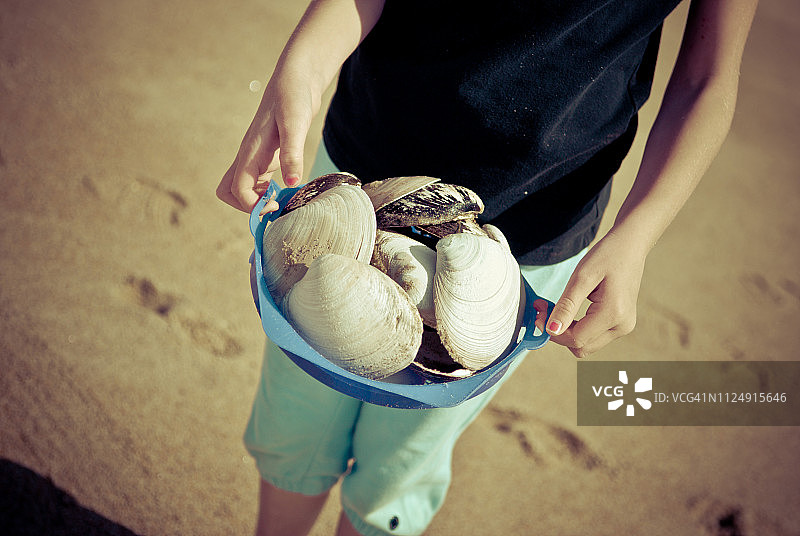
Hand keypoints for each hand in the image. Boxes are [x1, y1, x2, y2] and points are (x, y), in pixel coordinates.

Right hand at [216, 68, 318, 213]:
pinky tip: (291, 188)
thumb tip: (292, 183)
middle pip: (229, 192)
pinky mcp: (268, 156)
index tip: (277, 205)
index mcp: (251, 152)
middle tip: (275, 206)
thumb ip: (292, 153)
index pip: (237, 190)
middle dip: (248, 207)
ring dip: (259, 200)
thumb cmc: (293, 97)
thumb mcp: (296, 124)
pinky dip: (270, 191)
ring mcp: (257, 158)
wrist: (296, 79)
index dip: (253, 205)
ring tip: (286, 199)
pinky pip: (260, 181)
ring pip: (244, 188)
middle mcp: (250, 157)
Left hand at [534, 230, 647, 357]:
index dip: (552, 330)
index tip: (538, 312)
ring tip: (555, 307)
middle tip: (544, 308)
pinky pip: (593, 336)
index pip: (576, 338)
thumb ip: (566, 306)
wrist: (630, 245)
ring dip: (567, 331)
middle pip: (581, 346)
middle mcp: (622, 326)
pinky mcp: (621, 324)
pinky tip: (569, 311)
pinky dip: (578, 327)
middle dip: (558, 332)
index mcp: (614, 314)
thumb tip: (551, 330)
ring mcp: (623, 327)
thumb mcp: (582, 277)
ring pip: (586, 344)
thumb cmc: (607, 256)